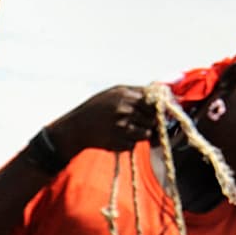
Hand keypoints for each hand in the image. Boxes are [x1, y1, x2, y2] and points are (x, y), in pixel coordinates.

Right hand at [44, 84, 161, 159]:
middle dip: (149, 122)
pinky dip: (129, 143)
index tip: (154, 111)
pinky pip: (134, 145)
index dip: (156, 108)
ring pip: (146, 133)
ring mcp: (121, 128)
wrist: (76, 128)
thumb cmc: (97, 107)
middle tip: (139, 122)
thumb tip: (160, 90)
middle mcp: (124, 111)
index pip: (154, 103)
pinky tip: (118, 137)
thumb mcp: (114, 92)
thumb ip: (137, 90)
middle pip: (152, 119)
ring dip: (141, 133)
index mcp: (125, 96)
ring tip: (128, 129)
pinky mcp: (117, 143)